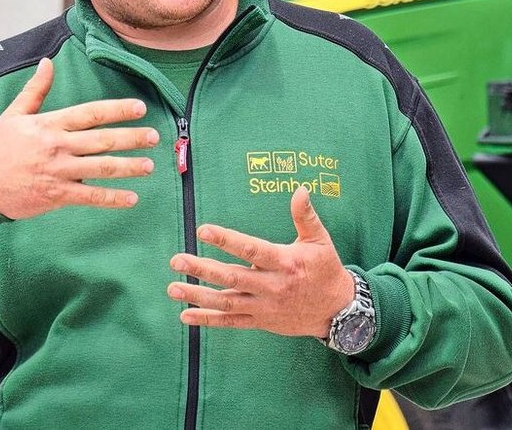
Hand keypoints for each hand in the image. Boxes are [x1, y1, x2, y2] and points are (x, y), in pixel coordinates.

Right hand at [0, 57, 157, 219]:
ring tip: (149, 165)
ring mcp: (58, 171)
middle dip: (131, 138)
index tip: (140, 107)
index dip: (117, 110)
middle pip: (102, 140)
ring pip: (101, 168)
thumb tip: (47, 62)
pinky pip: (90, 196)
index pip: (90, 113)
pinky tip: (131, 198)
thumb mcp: (14, 115)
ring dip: (128, 167)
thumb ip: (35, 90)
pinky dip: (112, 198)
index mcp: (49, 124)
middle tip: (154, 137)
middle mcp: (57, 146)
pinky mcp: (56, 195)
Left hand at [167, 187, 355, 337]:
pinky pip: (231, 322)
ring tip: (173, 287)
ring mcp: (264, 306)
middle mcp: (272, 286)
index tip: (203, 230)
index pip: (252, 250)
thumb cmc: (326, 270)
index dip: (227, 240)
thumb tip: (300, 189)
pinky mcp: (261, 321)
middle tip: (176, 260)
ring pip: (227, 302)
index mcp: (285, 262)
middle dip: (202, 269)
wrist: (338, 311)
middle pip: (232, 277)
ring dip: (198, 296)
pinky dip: (208, 320)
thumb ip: (305, 216)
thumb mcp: (320, 241)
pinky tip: (185, 315)